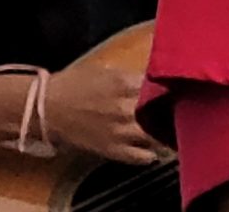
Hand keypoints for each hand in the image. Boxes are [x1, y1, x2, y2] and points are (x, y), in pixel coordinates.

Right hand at [44, 60, 168, 166]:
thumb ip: (132, 74)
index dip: (173, 86)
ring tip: (171, 129)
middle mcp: (125, 107)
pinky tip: (153, 148)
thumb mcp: (105, 70)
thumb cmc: (74, 84)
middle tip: (180, 108)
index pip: (162, 84)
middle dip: (175, 109)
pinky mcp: (113, 150)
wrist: (48, 108)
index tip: (180, 87)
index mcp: (124, 83)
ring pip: (157, 135)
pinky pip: (142, 157)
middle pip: (165, 110)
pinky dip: (151, 154)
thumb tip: (156, 74)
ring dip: (166, 132)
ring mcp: (120, 131)